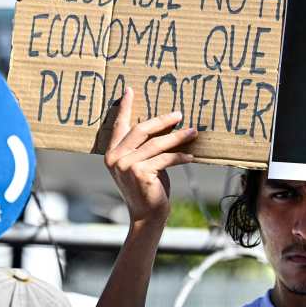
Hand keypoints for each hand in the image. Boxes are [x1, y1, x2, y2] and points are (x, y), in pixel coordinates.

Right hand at [103, 87, 196, 227]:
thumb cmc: (147, 188)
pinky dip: (180, 157)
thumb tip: (162, 124)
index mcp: (111, 153)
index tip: (129, 90)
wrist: (146, 216)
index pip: (119, 125)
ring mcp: (126, 165)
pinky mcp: (141, 173)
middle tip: (179, 114)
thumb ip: (143, 148)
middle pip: (140, 130)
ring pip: (156, 144)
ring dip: (178, 137)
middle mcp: (115, 158)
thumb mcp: (141, 165)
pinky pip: (165, 159)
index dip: (125, 107)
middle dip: (162, 121)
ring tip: (193, 132)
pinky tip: (191, 156)